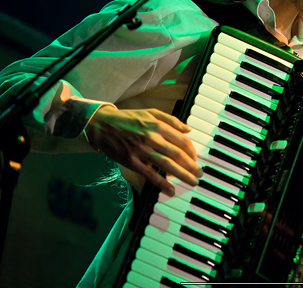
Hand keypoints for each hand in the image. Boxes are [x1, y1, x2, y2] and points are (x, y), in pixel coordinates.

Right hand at [86, 107, 202, 194]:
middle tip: (199, 174)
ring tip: (192, 182)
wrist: (102, 124)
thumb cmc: (128, 118)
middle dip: (191, 166)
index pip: (181, 140)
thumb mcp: (151, 112)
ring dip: (182, 175)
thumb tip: (187, 129)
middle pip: (177, 154)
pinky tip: (170, 190)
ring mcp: (141, 151)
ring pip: (166, 165)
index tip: (195, 158)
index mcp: (158, 125)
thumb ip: (171, 120)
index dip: (192, 151)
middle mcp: (151, 138)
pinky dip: (161, 183)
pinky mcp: (131, 161)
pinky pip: (149, 174)